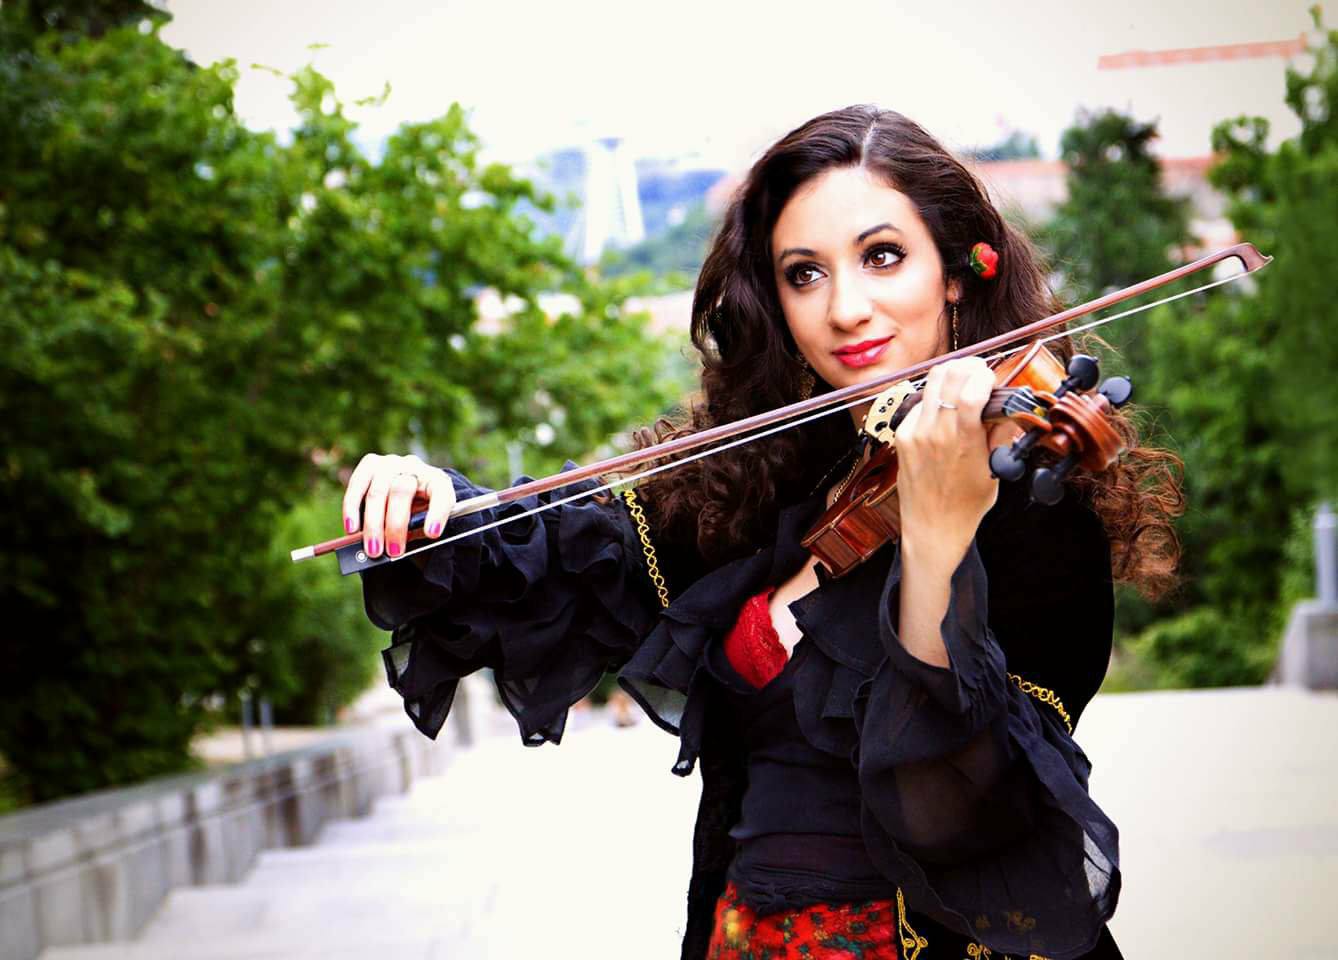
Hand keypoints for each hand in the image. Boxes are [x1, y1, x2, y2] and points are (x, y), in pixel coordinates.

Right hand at [342, 453, 455, 558]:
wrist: (407, 491)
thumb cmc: (418, 512)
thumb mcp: (423, 523)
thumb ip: (414, 533)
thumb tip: (391, 551)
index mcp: (437, 481)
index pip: (441, 492)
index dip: (437, 514)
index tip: (432, 534)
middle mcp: (415, 467)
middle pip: (402, 491)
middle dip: (395, 525)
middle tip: (392, 552)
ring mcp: (391, 463)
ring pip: (377, 491)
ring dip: (373, 524)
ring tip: (373, 549)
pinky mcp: (370, 464)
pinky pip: (357, 485)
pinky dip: (352, 508)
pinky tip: (352, 528)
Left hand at [894, 357, 999, 566]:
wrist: (932, 527)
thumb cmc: (966, 505)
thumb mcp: (993, 469)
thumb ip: (1000, 434)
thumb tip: (1008, 406)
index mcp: (963, 440)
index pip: (971, 390)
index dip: (984, 375)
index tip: (992, 378)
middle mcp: (935, 432)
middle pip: (948, 375)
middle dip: (968, 368)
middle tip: (979, 374)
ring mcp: (914, 432)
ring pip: (931, 383)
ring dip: (950, 376)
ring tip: (963, 384)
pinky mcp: (902, 436)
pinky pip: (919, 404)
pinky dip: (935, 400)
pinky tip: (944, 411)